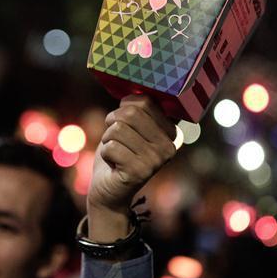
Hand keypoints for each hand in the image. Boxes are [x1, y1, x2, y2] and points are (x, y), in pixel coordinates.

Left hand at [87, 95, 176, 241]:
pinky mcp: (141, 172)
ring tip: (116, 154)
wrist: (109, 191)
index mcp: (170, 132)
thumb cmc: (117, 154)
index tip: (125, 128)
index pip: (144, 102)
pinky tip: (114, 166)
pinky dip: (105, 154)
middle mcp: (169, 146)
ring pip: (118, 130)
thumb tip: (140, 86)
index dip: (123, 110)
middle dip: (112, 124)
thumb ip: (137, 109)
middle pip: (131, 114)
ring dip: (108, 140)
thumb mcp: (128, 127)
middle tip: (115, 141)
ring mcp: (157, 160)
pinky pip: (111, 147)